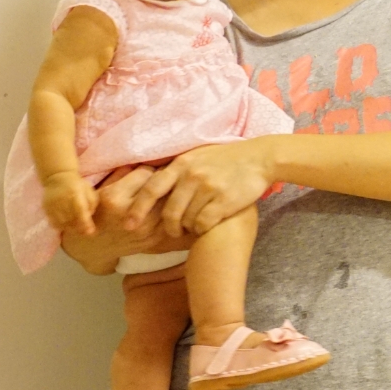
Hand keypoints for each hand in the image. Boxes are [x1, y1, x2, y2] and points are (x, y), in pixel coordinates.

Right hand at [40, 171, 96, 234]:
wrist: (57, 177)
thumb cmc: (78, 185)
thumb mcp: (89, 191)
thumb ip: (91, 205)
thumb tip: (89, 218)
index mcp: (75, 194)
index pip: (80, 212)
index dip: (85, 224)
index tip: (91, 232)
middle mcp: (62, 199)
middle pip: (71, 220)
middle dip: (79, 228)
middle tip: (85, 231)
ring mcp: (52, 204)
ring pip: (61, 223)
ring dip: (70, 228)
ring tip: (76, 227)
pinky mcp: (45, 207)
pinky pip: (52, 222)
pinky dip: (60, 226)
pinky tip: (66, 225)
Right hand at [61, 165, 165, 273]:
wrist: (93, 248)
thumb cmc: (95, 213)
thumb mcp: (100, 189)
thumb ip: (121, 173)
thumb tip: (143, 159)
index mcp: (114, 199)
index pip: (146, 173)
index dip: (149, 169)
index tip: (149, 170)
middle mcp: (131, 214)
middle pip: (163, 187)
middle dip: (166, 180)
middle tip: (167, 176)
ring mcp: (146, 229)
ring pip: (172, 202)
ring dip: (173, 194)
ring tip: (172, 188)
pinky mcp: (156, 239)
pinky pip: (172, 218)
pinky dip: (174, 209)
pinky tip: (172, 204)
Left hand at [128, 139, 273, 238]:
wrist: (260, 158)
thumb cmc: (228, 158)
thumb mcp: (197, 156)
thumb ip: (178, 168)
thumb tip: (151, 181)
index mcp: (181, 164)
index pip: (151, 189)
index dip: (138, 208)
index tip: (130, 224)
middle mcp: (191, 175)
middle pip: (169, 210)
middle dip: (168, 227)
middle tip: (172, 233)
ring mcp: (208, 188)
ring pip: (187, 219)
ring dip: (189, 228)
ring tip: (195, 227)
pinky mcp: (224, 200)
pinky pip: (204, 223)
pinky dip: (202, 229)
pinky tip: (208, 226)